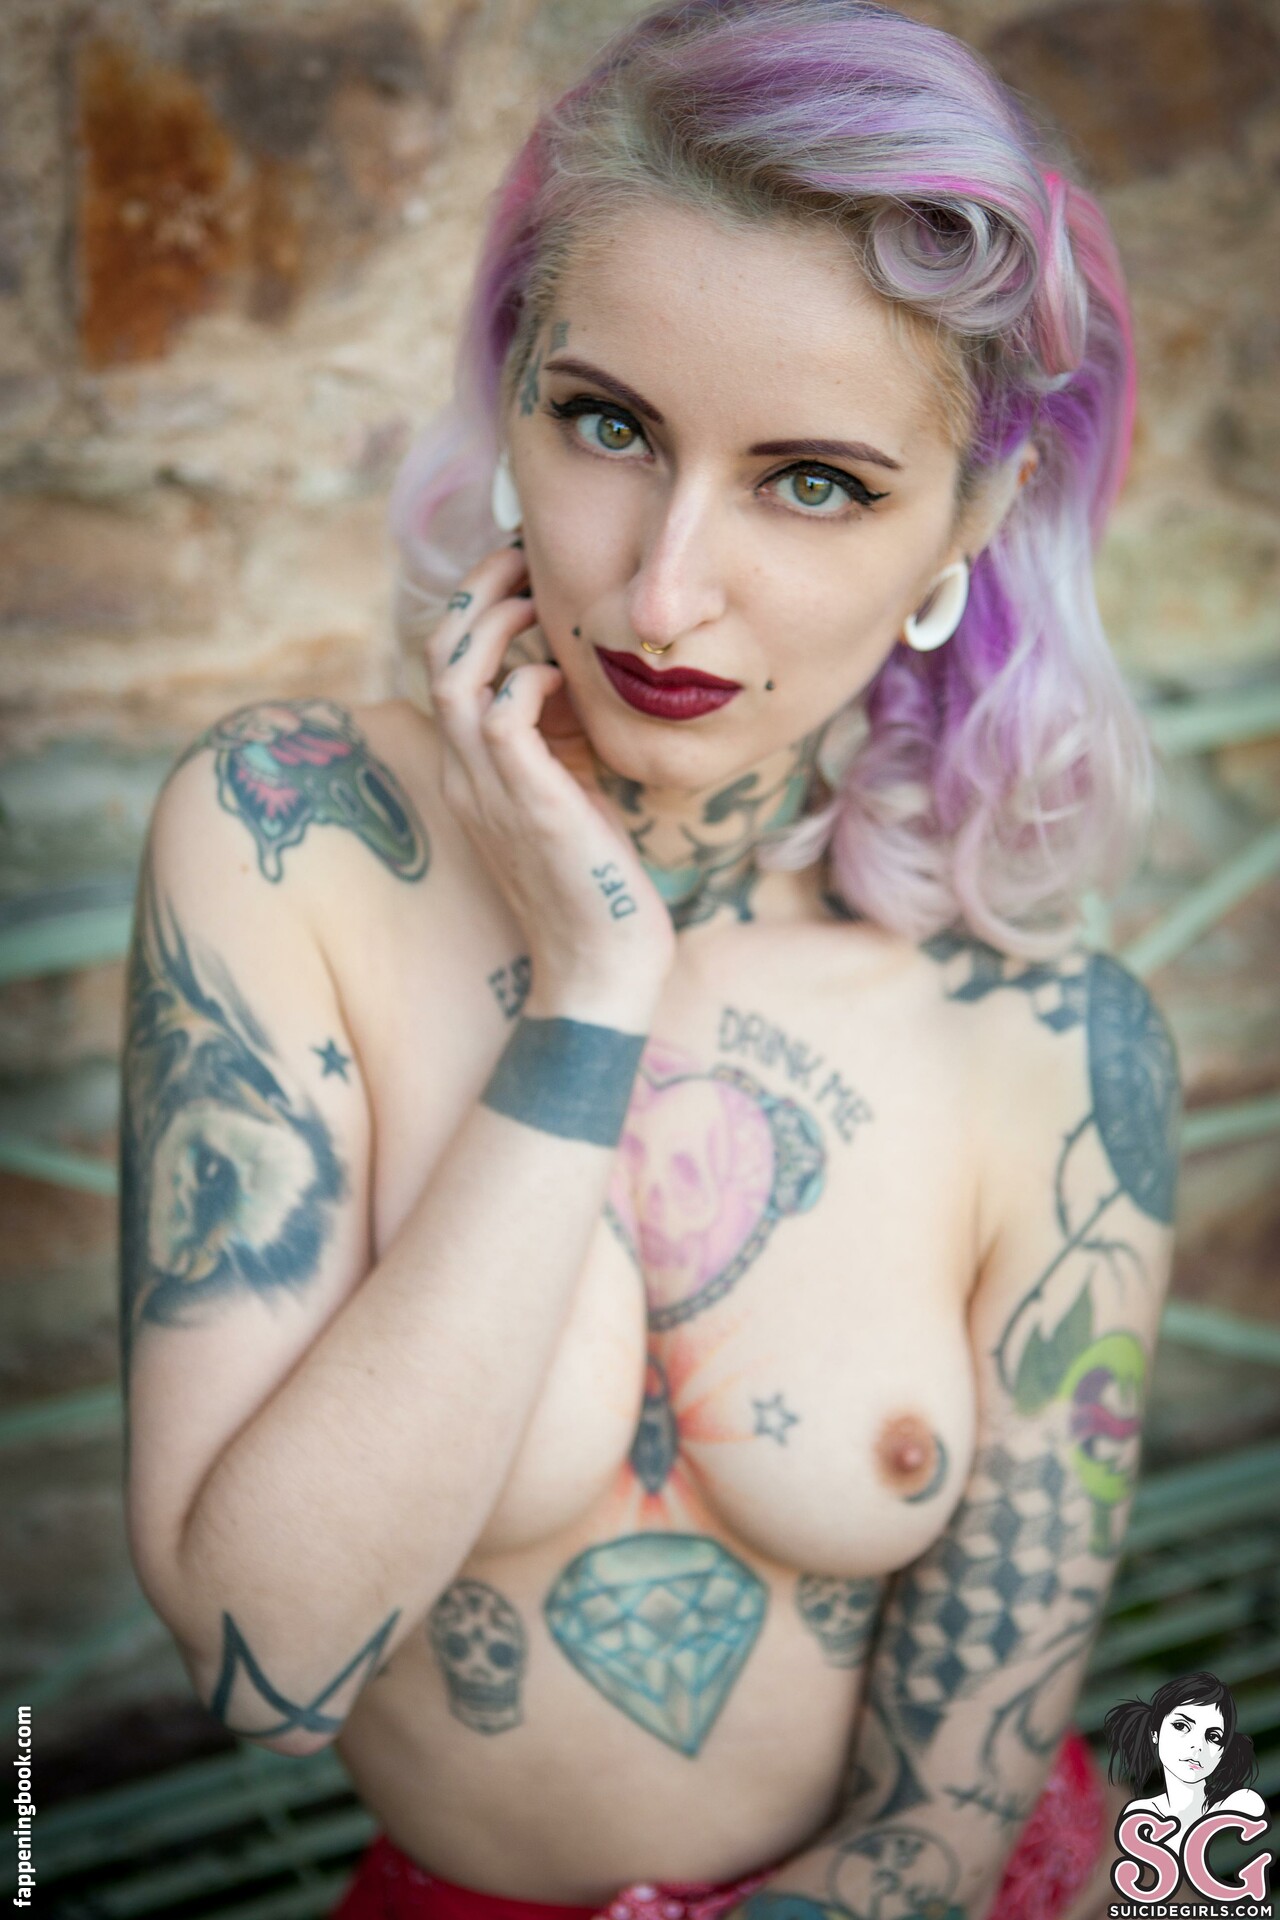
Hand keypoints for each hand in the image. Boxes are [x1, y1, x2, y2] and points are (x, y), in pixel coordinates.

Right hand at [427, 544, 676, 1018]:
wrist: (601, 970)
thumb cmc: (597, 886)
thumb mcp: (571, 797)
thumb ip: (561, 745)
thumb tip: (578, 687)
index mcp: (470, 773)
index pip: (444, 667)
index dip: (473, 610)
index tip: (520, 575)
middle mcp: (464, 776)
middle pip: (436, 654)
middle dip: (476, 593)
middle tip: (522, 558)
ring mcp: (488, 791)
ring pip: (454, 674)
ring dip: (495, 622)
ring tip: (537, 596)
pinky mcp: (528, 805)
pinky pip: (502, 715)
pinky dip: (527, 680)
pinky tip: (562, 680)